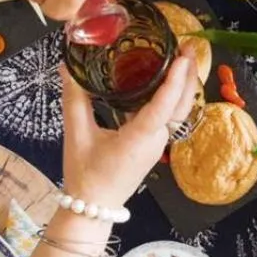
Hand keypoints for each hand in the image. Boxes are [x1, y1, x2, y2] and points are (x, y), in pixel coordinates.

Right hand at [59, 55, 199, 210]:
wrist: (93, 208)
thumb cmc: (85, 175)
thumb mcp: (76, 135)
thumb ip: (74, 99)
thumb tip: (68, 67)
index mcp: (139, 138)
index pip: (164, 106)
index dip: (175, 80)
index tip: (182, 57)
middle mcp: (155, 140)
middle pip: (181, 106)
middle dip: (188, 76)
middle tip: (188, 48)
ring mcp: (157, 143)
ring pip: (178, 112)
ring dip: (183, 85)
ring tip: (181, 59)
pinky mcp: (152, 144)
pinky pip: (168, 117)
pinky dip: (171, 97)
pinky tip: (162, 81)